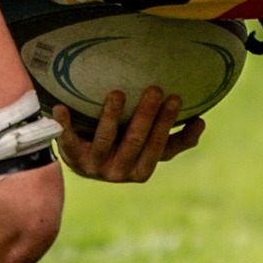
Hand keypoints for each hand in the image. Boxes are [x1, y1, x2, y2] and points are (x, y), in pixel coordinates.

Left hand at [51, 87, 204, 181]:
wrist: (87, 163)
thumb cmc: (127, 150)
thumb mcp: (152, 150)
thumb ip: (176, 141)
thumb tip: (201, 122)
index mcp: (141, 171)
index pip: (157, 147)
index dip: (166, 124)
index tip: (176, 98)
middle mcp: (117, 172)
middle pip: (134, 141)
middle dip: (146, 115)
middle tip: (154, 89)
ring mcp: (93, 165)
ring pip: (104, 140)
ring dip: (110, 116)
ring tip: (117, 93)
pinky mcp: (71, 156)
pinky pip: (67, 140)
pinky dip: (64, 124)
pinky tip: (61, 107)